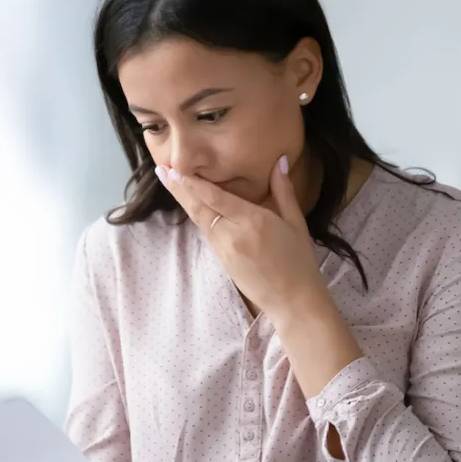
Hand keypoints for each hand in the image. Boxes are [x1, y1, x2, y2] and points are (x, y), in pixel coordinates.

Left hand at [156, 155, 330, 320]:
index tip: (175, 168)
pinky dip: (196, 216)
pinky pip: (206, 233)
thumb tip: (280, 160)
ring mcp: (224, 249)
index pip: (215, 197)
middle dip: (178, 188)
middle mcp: (233, 234)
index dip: (192, 182)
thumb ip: (283, 190)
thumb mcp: (295, 222)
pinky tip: (190, 205)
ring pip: (198, 220)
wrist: (292, 301)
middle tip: (161, 169)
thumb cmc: (299, 260)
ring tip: (168, 182)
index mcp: (253, 220)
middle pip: (198, 207)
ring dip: (183, 201)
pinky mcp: (221, 261)